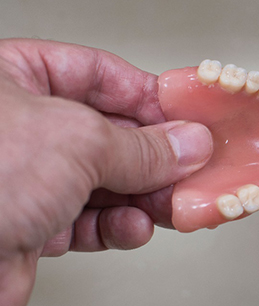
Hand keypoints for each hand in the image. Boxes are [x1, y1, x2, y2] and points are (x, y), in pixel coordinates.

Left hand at [0, 39, 212, 305]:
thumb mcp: (77, 143)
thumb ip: (141, 147)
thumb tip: (186, 144)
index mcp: (13, 80)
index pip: (100, 74)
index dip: (149, 98)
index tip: (190, 120)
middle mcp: (20, 127)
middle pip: (110, 134)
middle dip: (155, 158)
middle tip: (192, 169)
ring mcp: (27, 178)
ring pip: (106, 182)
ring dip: (144, 197)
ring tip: (170, 204)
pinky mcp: (33, 225)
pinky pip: (91, 220)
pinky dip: (117, 227)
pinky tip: (131, 228)